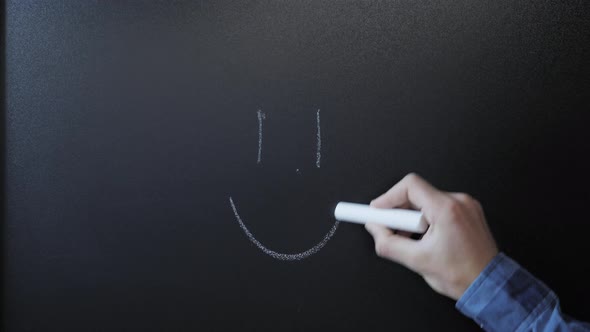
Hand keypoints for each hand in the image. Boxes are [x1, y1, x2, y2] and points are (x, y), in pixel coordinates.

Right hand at [365, 173, 498, 299]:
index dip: (388, 197)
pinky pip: (439, 207)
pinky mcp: (468, 213)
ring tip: (412, 239)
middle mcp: (459, 202)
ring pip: (427, 202)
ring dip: (412, 217)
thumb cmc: (463, 275)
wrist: (489, 286)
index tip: (377, 210)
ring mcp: (466, 206)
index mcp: (448, 210)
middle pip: (417, 193)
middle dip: (399, 211)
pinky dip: (426, 220)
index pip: (410, 186)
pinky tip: (425, 238)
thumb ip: (389, 243)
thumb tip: (375, 229)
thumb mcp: (417, 261)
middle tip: (389, 228)